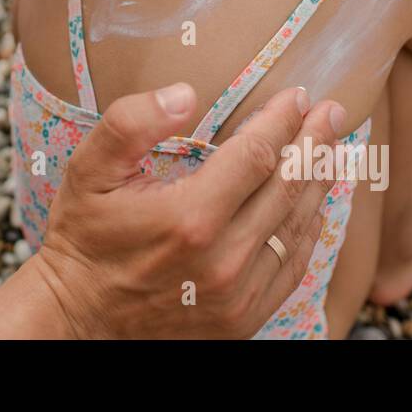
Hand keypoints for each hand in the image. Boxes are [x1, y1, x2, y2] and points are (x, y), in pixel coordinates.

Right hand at [32, 84, 339, 338]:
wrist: (78, 317)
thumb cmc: (83, 238)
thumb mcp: (88, 170)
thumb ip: (131, 124)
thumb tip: (185, 93)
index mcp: (190, 216)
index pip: (257, 155)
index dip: (281, 121)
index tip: (297, 96)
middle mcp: (224, 258)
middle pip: (287, 188)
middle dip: (314, 143)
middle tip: (333, 113)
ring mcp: (238, 294)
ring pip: (296, 228)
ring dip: (318, 184)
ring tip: (332, 151)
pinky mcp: (243, 318)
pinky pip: (291, 268)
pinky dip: (308, 232)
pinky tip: (313, 207)